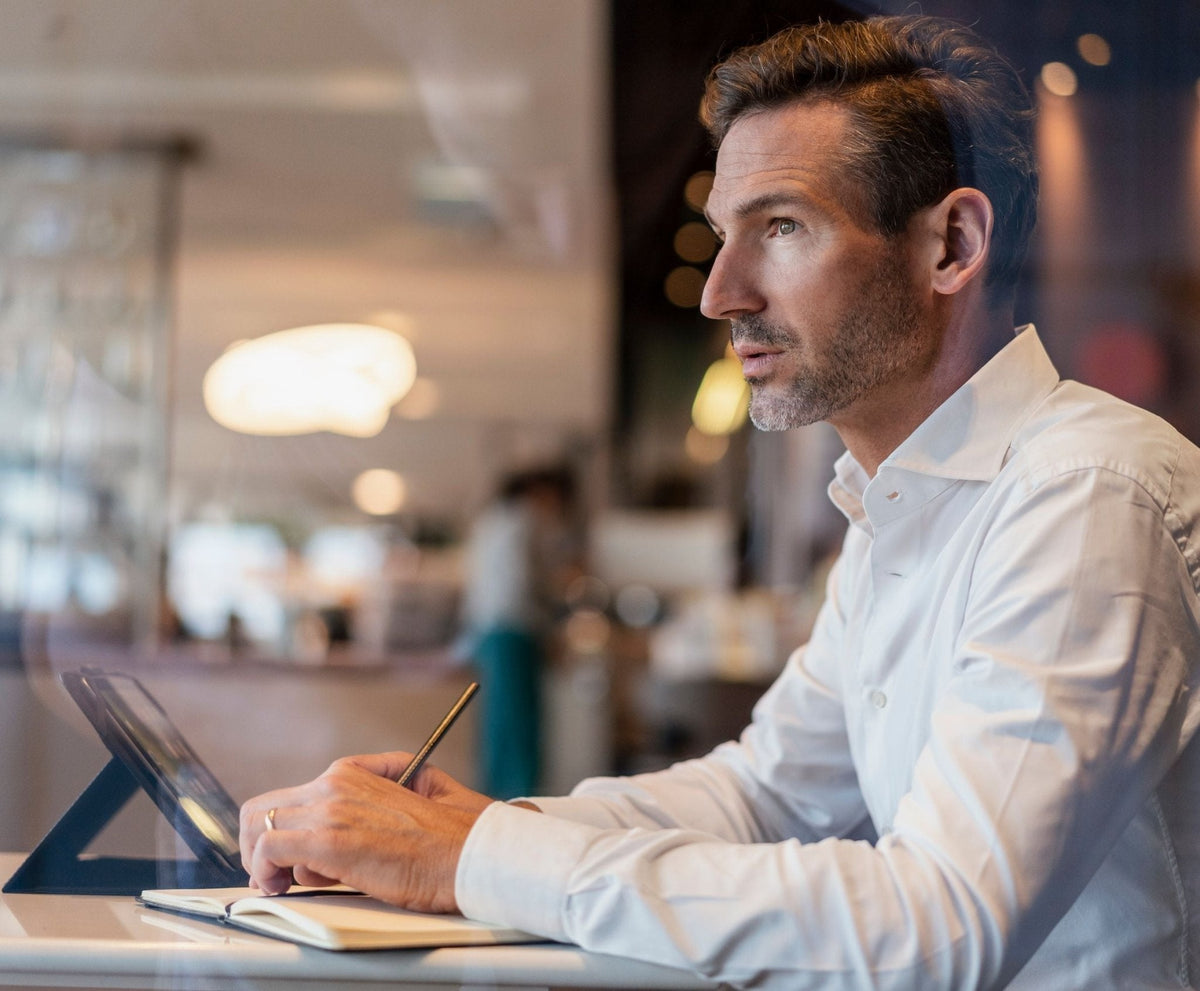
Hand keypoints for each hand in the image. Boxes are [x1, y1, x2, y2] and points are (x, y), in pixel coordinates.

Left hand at [239, 754, 494, 912]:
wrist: (470, 854)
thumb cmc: (450, 836)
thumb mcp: (413, 792)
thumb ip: (375, 793)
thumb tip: (343, 818)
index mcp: (351, 773)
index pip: (289, 798)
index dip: (281, 832)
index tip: (288, 859)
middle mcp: (334, 784)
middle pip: (262, 809)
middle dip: (259, 847)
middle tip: (274, 876)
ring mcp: (330, 810)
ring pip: (257, 825)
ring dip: (259, 861)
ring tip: (279, 884)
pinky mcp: (329, 841)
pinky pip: (268, 850)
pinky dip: (264, 872)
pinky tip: (282, 888)